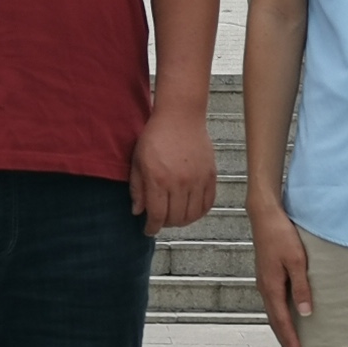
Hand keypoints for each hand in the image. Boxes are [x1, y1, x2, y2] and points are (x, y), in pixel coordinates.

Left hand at [131, 102, 217, 237]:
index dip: (151, 227)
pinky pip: (208, 204)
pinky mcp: (210, 175)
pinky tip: (191, 210)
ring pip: (192, 215)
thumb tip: (138, 211)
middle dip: (165, 224)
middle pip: (175, 218)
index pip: (156, 215)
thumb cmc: (155, 136)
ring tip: (175, 216)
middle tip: (160, 220)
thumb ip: (137, 188)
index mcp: (158, 179)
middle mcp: (179, 182)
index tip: (148, 230)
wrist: (180, 116)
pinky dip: (199, 212)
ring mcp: (197, 179)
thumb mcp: (137, 161)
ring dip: (182, 221)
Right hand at [251, 200, 313, 346]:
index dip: (290, 341)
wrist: (264, 214)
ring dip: (281, 329)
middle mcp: (265, 288)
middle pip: (274, 321)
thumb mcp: (297, 261)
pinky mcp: (267, 275)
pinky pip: (273, 302)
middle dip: (284, 341)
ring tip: (289, 343)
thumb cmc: (281, 234)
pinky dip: (279, 315)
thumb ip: (302, 287)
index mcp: (271, 287)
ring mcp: (264, 281)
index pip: (282, 321)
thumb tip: (305, 313)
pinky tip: (285, 316)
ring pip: (272, 312)